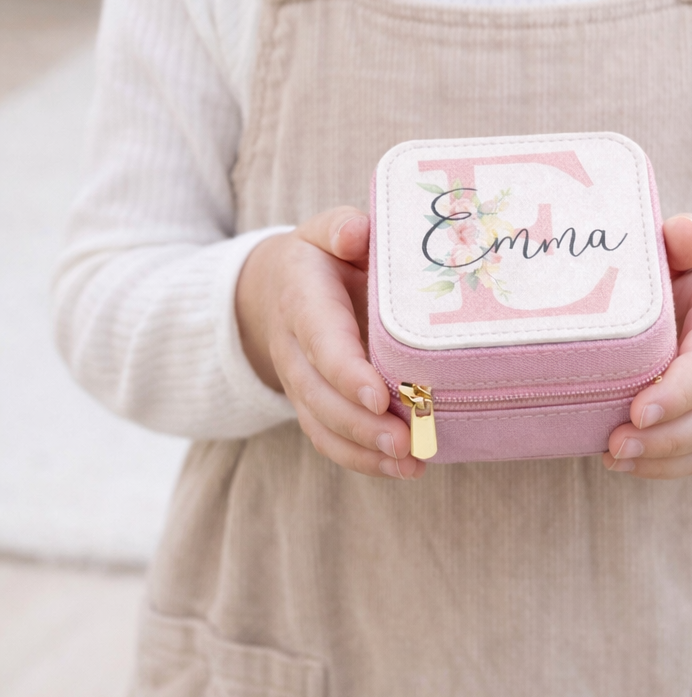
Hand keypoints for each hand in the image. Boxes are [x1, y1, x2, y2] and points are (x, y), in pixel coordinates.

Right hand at [236, 207, 424, 480]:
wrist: (275, 289)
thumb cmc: (322, 257)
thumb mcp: (325, 230)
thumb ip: (340, 227)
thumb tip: (357, 235)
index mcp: (302, 299)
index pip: (321, 340)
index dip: (346, 371)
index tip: (378, 396)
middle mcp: (294, 348)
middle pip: (321, 395)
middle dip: (362, 424)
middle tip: (406, 442)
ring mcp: (300, 383)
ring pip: (323, 425)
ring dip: (365, 451)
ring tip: (411, 462)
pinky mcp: (312, 406)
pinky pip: (328, 440)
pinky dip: (362, 461)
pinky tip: (403, 468)